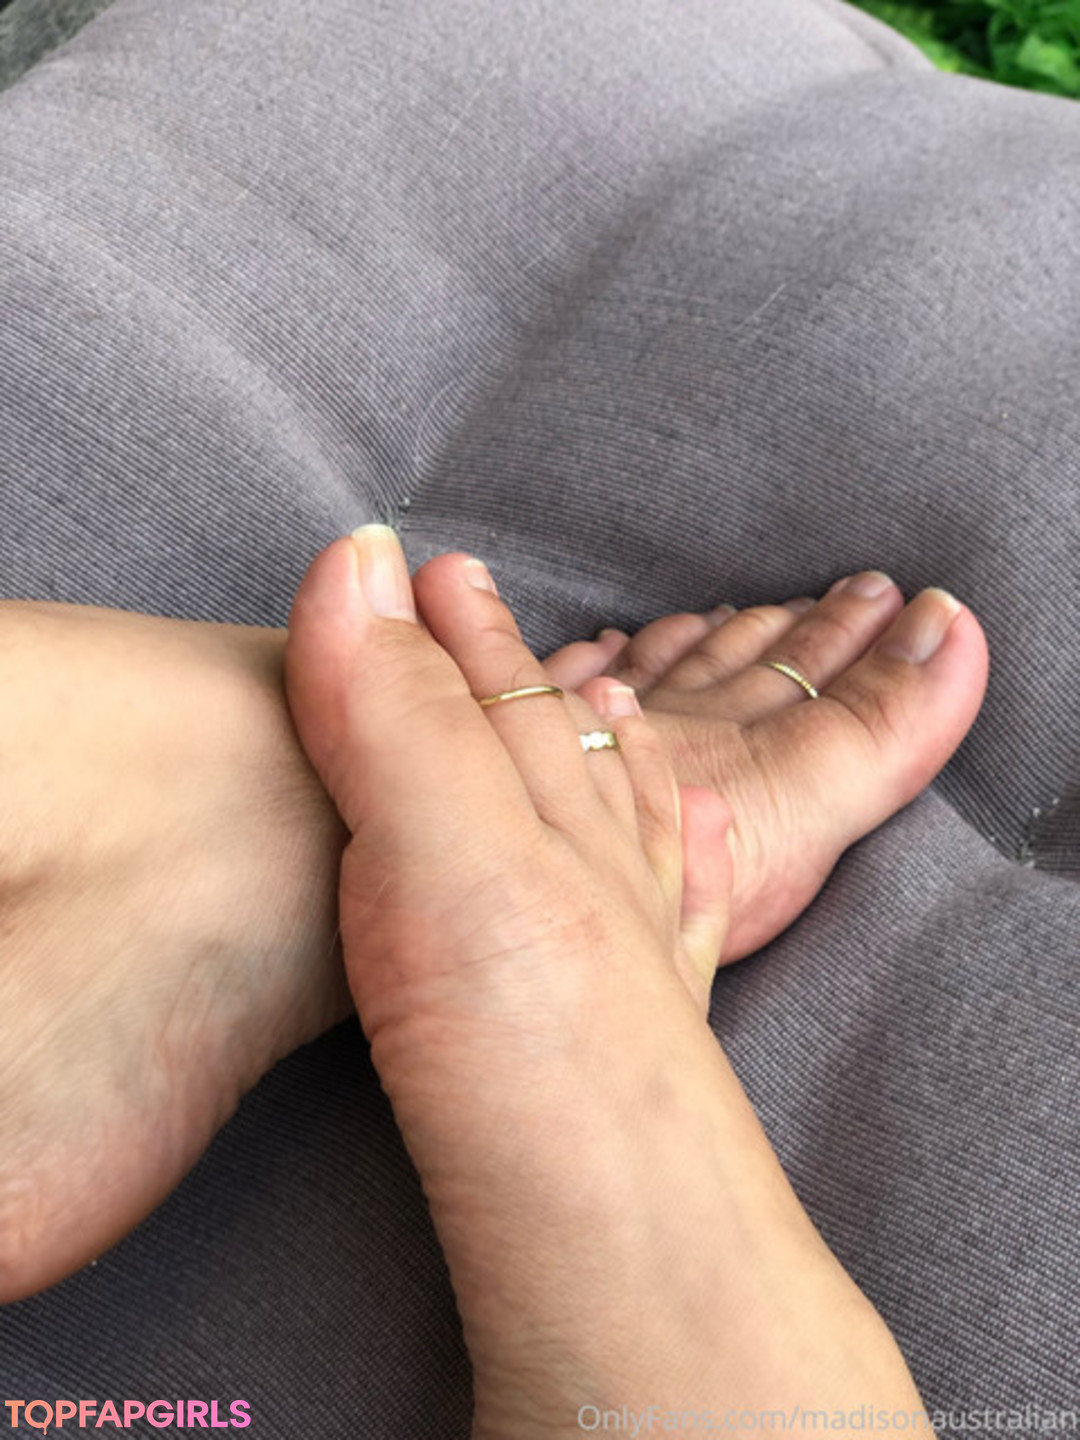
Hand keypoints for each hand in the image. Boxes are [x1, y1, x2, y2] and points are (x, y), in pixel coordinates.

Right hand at [285, 527, 925, 1437]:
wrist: (624, 1241)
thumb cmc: (533, 1050)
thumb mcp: (447, 856)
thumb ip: (400, 715)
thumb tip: (359, 558)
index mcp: (539, 816)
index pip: (489, 695)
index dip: (452, 629)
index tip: (427, 569)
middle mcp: (591, 868)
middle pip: (553, 741)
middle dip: (509, 671)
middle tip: (481, 608)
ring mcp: (625, 949)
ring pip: (619, 813)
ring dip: (602, 748)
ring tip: (608, 703)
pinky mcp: (635, 1034)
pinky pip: (680, 905)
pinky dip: (689, 852)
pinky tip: (705, 837)